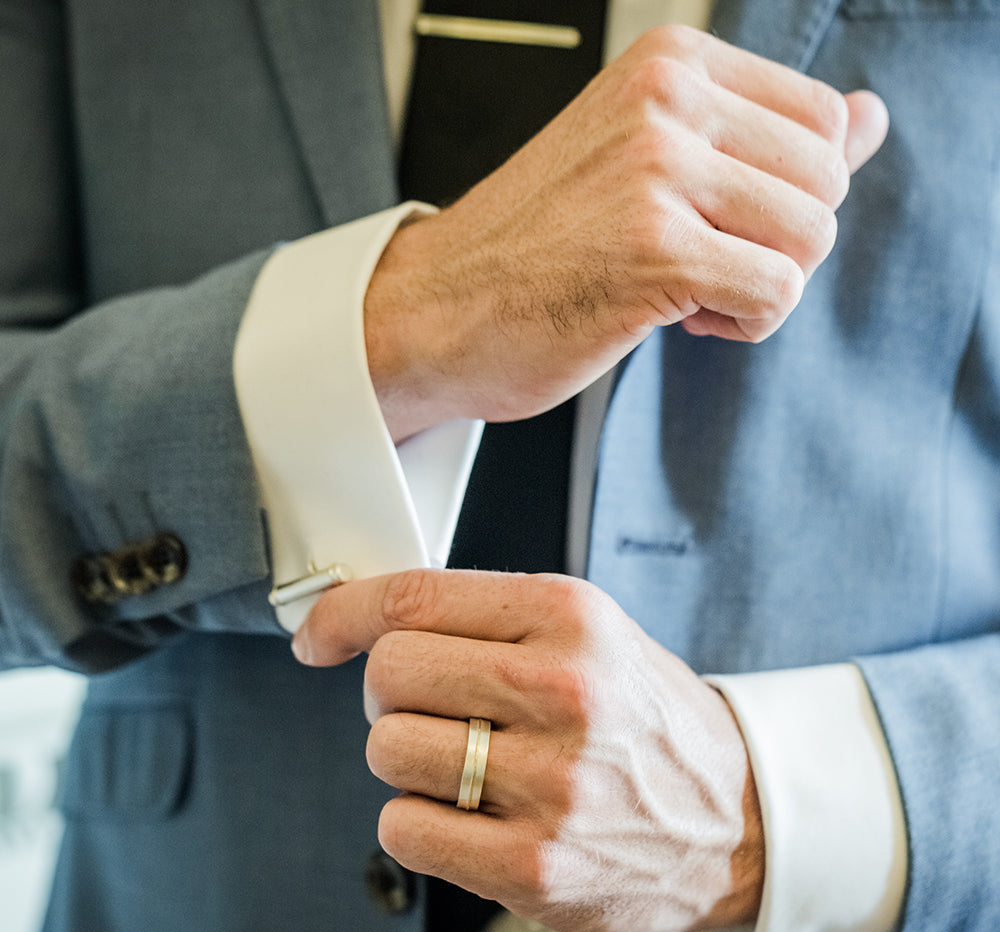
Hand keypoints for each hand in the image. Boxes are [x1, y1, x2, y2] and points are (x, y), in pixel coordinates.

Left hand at [293, 569, 764, 931]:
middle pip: (389, 672)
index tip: (318, 633)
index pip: (416, 597)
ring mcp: (553, 784)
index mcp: (570, 617)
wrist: (731, 815)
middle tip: (429, 706)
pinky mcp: (536, 866)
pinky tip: (468, 816)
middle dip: (388, 691)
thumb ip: (486, 616)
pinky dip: (416, 821)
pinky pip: (403, 829)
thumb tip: (366, 617)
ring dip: (407, 759)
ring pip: (387, 750)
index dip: (344, 612)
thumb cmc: (642, 716)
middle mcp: (565, 692)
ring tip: (465, 766)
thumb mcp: (586, 633)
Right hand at [365, 26, 888, 440]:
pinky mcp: (657, 251)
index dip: (782, 195)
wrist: (437, 311)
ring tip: (685, 290)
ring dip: (760, 285)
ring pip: (811, 237)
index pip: (823, 120)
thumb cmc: (531, 249)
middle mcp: (667, 101)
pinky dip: (743, 323)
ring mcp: (659, 172)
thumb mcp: (648, 164)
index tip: (713, 222)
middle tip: (699, 264)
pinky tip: (681, 319)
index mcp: (669, 67)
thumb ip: (765, 137)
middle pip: (826, 181)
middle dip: (776, 244)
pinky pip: (777, 293)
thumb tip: (871, 118)